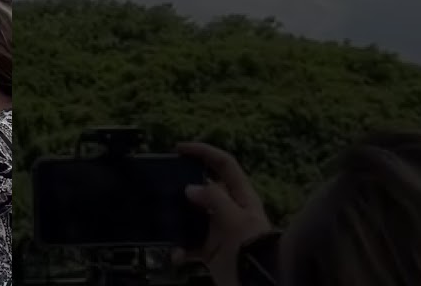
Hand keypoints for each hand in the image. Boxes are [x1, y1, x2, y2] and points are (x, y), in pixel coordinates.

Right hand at [173, 142, 274, 285]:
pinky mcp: (209, 251)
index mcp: (241, 196)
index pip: (224, 164)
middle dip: (183, 187)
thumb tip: (190, 188)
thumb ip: (214, 199)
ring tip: (163, 220)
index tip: (180, 149)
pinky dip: (179, 248)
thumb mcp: (236, 219)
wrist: (257, 284)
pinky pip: (188, 244)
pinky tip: (176, 254)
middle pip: (203, 189)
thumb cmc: (253, 248)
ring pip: (191, 216)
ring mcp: (218, 230)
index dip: (204, 152)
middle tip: (163, 185)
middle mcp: (228, 210)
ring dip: (177, 220)